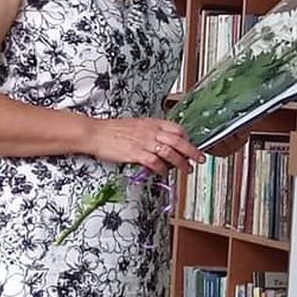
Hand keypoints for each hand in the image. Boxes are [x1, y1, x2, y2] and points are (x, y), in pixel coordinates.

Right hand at [87, 117, 204, 176]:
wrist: (95, 133)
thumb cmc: (113, 130)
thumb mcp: (136, 125)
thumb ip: (150, 132)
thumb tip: (162, 141)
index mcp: (152, 123)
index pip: (176, 128)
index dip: (187, 138)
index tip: (191, 145)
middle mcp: (151, 131)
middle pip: (178, 141)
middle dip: (192, 151)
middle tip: (201, 158)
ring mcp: (144, 142)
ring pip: (170, 152)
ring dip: (181, 163)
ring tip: (187, 169)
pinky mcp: (136, 153)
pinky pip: (155, 162)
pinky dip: (162, 169)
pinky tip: (164, 173)